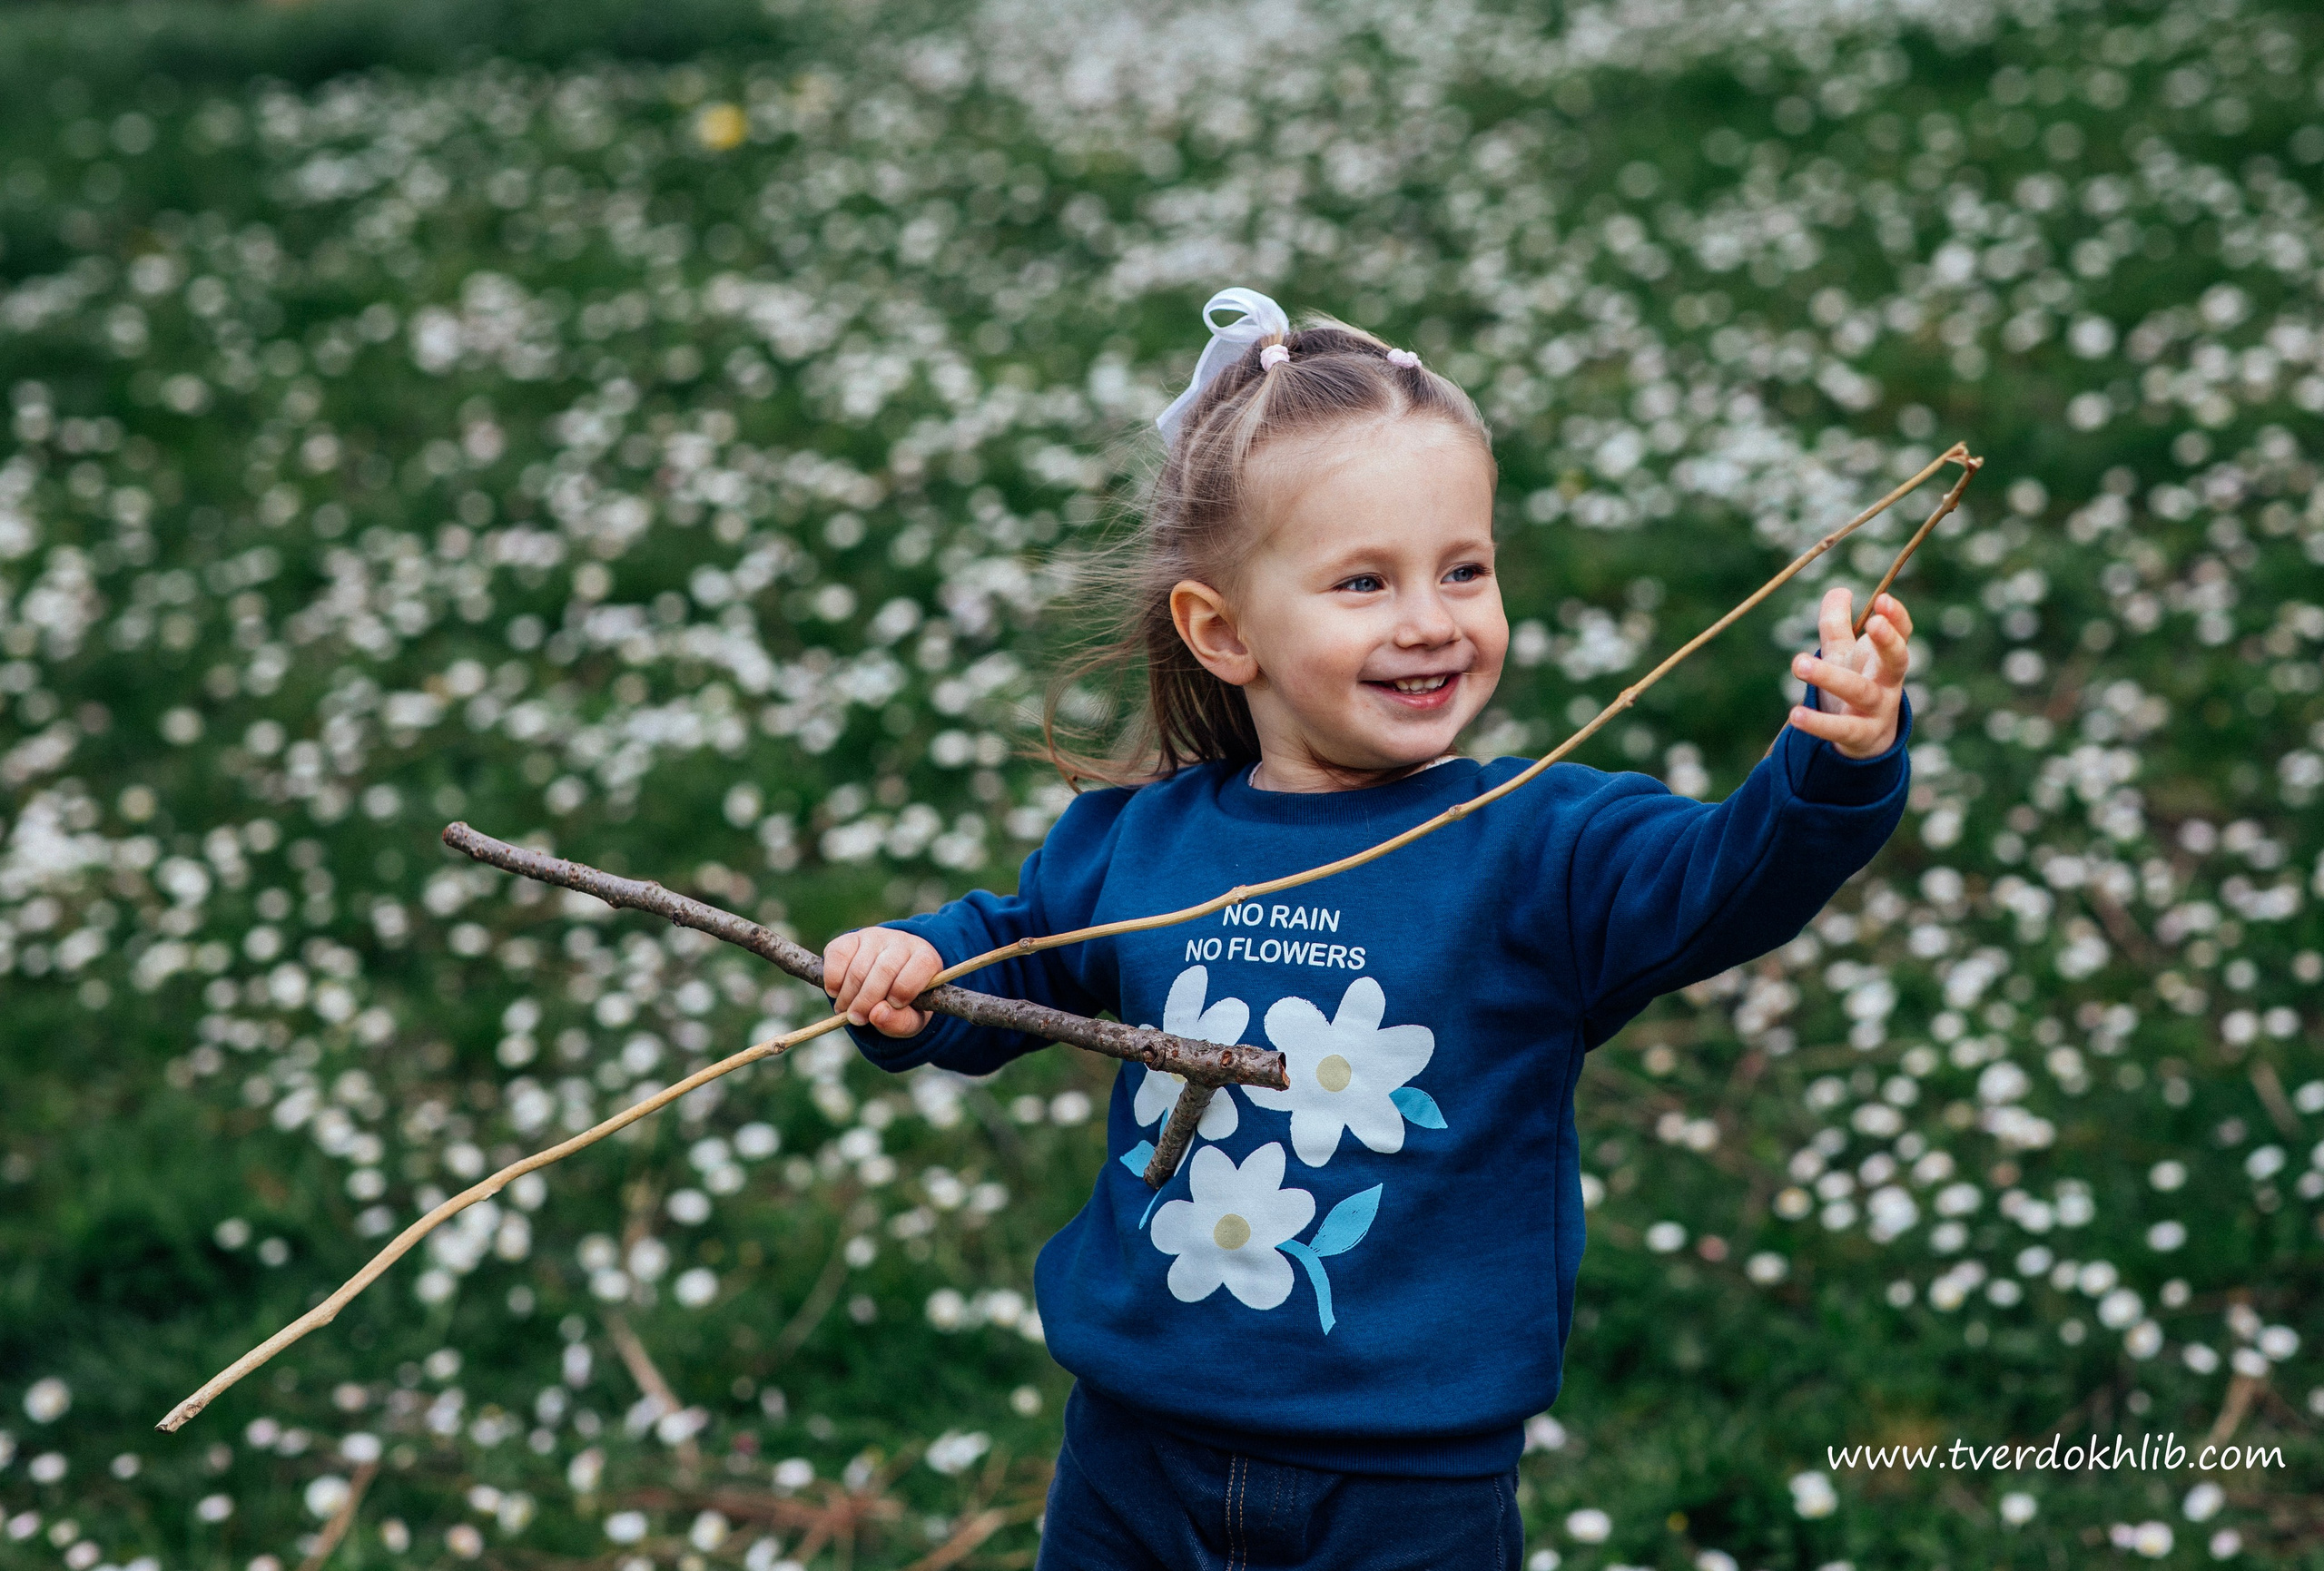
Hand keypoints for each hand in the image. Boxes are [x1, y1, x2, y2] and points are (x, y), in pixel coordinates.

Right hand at [822, 927, 943, 1036]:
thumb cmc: (904, 1004)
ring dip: (849, 996)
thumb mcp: (912, 1020)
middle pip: (885, 969)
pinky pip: (837, 956)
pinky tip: (837, 993)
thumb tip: (876, 1015)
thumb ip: (900, 1022)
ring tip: (848, 1011)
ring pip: (858, 967)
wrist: (885, 983)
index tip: (893, 1006)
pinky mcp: (850, 939)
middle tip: (858, 1019)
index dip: (904, 990)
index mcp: (926, 958)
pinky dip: (833, 980)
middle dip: (868, 1000)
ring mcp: (874, 937)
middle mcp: (901, 942)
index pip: (921, 966)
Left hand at [1787, 587, 1913, 758]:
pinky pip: (1840, 729)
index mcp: (1886, 659)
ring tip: (1799, 663)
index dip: (1897, 617)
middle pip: (1896, 660)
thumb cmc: (1855, 684)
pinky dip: (1818, 723)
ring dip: (1830, 677)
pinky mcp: (1860, 735)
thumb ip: (1837, 623)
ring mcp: (1878, 710)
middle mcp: (1889, 683)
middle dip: (1888, 641)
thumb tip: (1839, 590)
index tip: (1883, 599)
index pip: (1902, 634)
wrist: (1865, 738)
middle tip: (1873, 622)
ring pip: (1860, 692)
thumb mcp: (1843, 653)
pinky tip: (1795, 713)